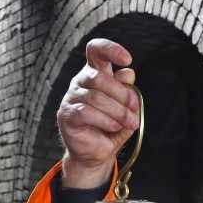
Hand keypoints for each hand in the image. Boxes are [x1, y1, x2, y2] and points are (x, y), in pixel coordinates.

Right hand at [57, 38, 139, 187]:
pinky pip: (86, 112)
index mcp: (95, 74)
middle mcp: (80, 82)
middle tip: (135, 108)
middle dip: (122, 94)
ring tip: (129, 122)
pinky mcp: (67, 115)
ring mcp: (71, 98)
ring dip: (117, 111)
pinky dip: (105, 120)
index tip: (127, 59)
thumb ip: (127, 91)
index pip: (96, 51)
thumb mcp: (126, 108)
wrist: (98, 152)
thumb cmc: (112, 127)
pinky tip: (114, 126)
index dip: (110, 49)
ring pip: (95, 97)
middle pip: (100, 78)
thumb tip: (128, 73)